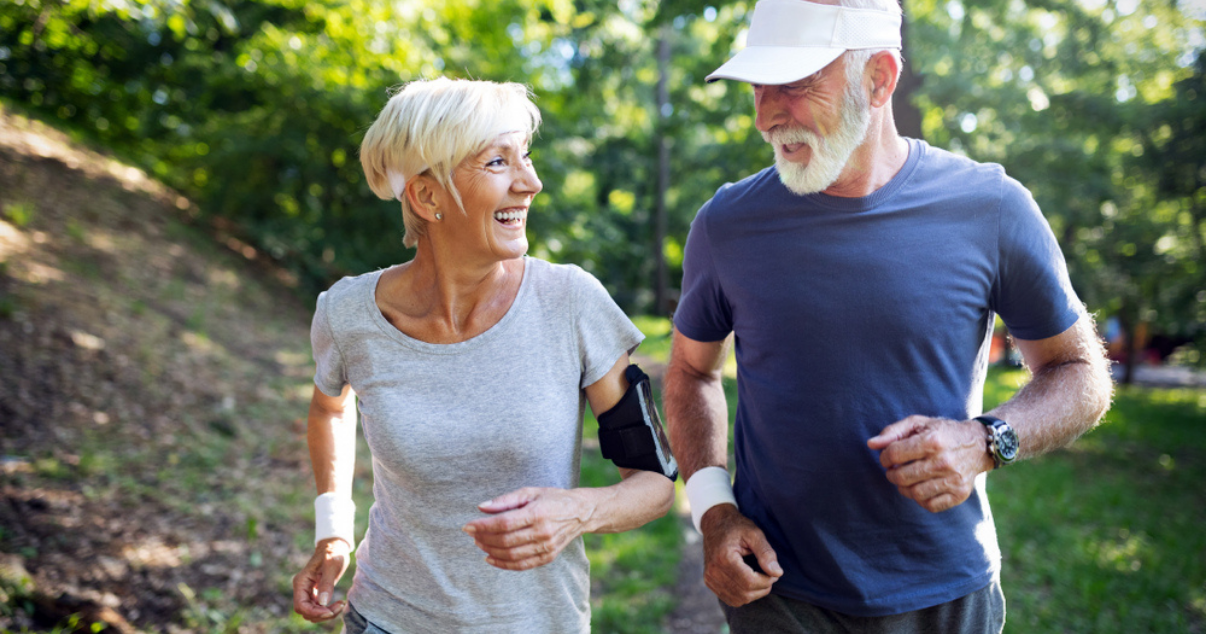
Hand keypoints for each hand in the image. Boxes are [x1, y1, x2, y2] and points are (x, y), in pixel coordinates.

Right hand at [292, 538, 350, 622]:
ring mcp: (308, 592)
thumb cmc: (333, 552)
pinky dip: (328, 610)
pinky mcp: (316, 593)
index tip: (329, 611)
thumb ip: (327, 583)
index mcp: (301, 582)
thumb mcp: (331, 565)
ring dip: (325, 614)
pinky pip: (318, 608)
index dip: (314, 612)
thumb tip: (323, 602)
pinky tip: (339, 604)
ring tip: (340, 605)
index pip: (301, 605)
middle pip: (306, 612)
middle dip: (321, 614)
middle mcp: (302, 589)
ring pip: (312, 612)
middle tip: (339, 607)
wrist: (335, 546)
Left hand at [462, 487, 592, 570]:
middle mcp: (543, 532)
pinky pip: (521, 565)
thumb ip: (506, 500)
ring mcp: (546, 547)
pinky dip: (503, 564)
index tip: (467, 526)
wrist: (581, 513)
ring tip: (479, 544)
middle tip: (471, 534)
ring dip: (490, 551)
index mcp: (537, 513)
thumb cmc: (553, 499)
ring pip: (511, 555)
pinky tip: (490, 558)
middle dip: (484, 539)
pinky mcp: (548, 557)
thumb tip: (481, 507)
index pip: (504, 523)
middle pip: (505, 541)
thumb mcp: (530, 492)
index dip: (483, 526)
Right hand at [700, 504, 782, 606]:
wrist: (714, 523)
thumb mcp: (754, 534)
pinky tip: (749, 583)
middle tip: (770, 576)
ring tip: (760, 578)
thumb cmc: (736, 527)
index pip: (749, 582)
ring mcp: (709, 578)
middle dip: (762, 588)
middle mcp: (713, 570)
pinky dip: (743, 595)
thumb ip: (766, 553)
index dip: (766, 581)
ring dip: (754, 593)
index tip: (775, 573)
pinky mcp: (709, 582)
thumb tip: (777, 573)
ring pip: (738, 599)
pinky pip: (730, 599)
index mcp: (724, 557)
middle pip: (745, 593)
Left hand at [867, 415, 995, 512]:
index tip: (888, 457)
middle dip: (891, 474)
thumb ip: (893, 432)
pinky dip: (920, 499)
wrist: (979, 444)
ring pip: (914, 493)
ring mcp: (953, 479)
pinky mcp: (960, 494)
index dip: (884, 457)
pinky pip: (930, 505)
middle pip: (901, 477)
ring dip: (903, 488)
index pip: (894, 454)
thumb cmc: (942, 432)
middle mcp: (943, 461)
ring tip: (906, 479)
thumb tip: (871, 444)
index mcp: (932, 441)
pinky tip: (920, 487)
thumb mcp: (919, 423)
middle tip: (894, 470)